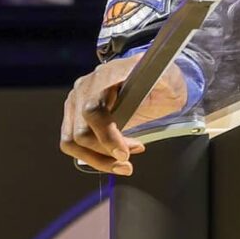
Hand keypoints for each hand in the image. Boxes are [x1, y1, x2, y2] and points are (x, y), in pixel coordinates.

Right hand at [61, 55, 194, 173]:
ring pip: (72, 141)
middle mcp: (85, 87)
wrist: (150, 74)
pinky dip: (93, 156)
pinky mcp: (73, 115)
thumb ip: (163, 82)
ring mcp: (75, 100)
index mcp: (107, 75)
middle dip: (105, 153)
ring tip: (122, 165)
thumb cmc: (160, 78)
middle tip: (128, 162)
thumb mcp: (167, 77)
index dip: (106, 135)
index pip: (94, 109)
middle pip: (80, 131)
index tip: (124, 153)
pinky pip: (73, 143)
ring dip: (97, 159)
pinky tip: (113, 157)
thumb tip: (160, 87)